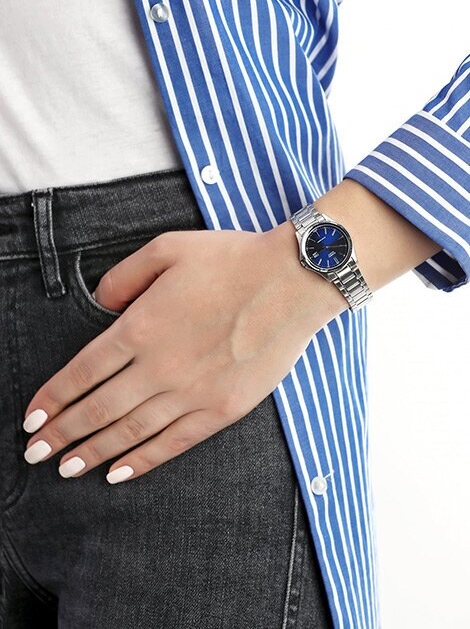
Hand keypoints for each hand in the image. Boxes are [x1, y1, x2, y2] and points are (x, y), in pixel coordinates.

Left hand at [22, 225, 341, 482]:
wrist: (292, 280)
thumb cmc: (232, 260)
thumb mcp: (167, 248)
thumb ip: (123, 277)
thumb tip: (100, 305)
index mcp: (141, 326)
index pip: (82, 373)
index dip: (52, 399)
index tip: (32, 419)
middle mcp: (160, 366)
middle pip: (97, 409)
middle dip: (61, 435)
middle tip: (35, 454)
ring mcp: (192, 392)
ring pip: (130, 432)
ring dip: (93, 453)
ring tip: (66, 470)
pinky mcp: (221, 409)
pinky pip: (173, 443)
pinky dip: (142, 461)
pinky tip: (118, 473)